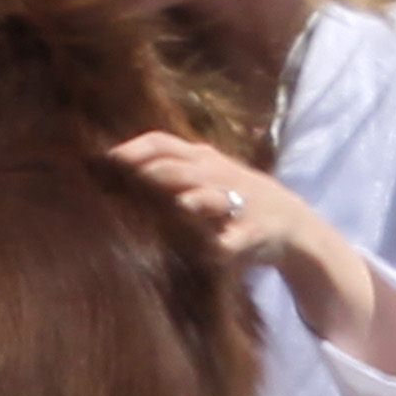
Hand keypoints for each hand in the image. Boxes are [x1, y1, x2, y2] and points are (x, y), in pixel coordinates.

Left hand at [108, 131, 310, 268]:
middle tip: (127, 177)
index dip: (134, 149)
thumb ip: (167, 166)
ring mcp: (237, 205)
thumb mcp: (205, 172)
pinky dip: (223, 246)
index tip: (106, 159)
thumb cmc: (233, 194)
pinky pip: (235, 241)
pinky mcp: (251, 235)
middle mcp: (217, 176)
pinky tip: (211, 252)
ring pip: (214, 199)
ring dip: (197, 200)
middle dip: (156, 172)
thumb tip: (113, 164)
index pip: (163, 143)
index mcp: (201, 159)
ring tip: (181, 204)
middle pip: (182, 169)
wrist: (289, 222)